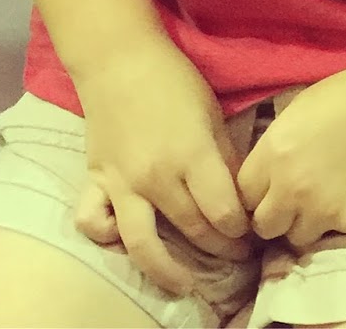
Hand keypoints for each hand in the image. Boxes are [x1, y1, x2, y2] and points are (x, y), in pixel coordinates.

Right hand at [73, 40, 251, 296]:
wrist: (120, 60)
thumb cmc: (174, 80)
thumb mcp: (212, 113)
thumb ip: (223, 156)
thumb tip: (237, 194)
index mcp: (192, 155)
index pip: (223, 211)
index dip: (241, 227)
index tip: (251, 229)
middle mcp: (157, 177)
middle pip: (192, 229)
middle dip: (220, 248)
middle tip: (237, 255)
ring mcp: (122, 184)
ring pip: (143, 244)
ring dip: (168, 270)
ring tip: (187, 285)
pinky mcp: (96, 181)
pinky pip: (94, 223)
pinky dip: (107, 239)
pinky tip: (126, 243)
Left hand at [237, 60, 345, 251]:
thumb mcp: (295, 115)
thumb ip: (274, 151)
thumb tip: (266, 177)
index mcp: (272, 156)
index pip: (243, 197)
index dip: (258, 194)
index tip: (272, 190)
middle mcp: (290, 189)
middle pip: (264, 226)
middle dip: (276, 216)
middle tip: (296, 202)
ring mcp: (321, 210)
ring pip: (297, 238)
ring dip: (306, 224)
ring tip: (326, 201)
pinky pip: (334, 234)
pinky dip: (340, 220)